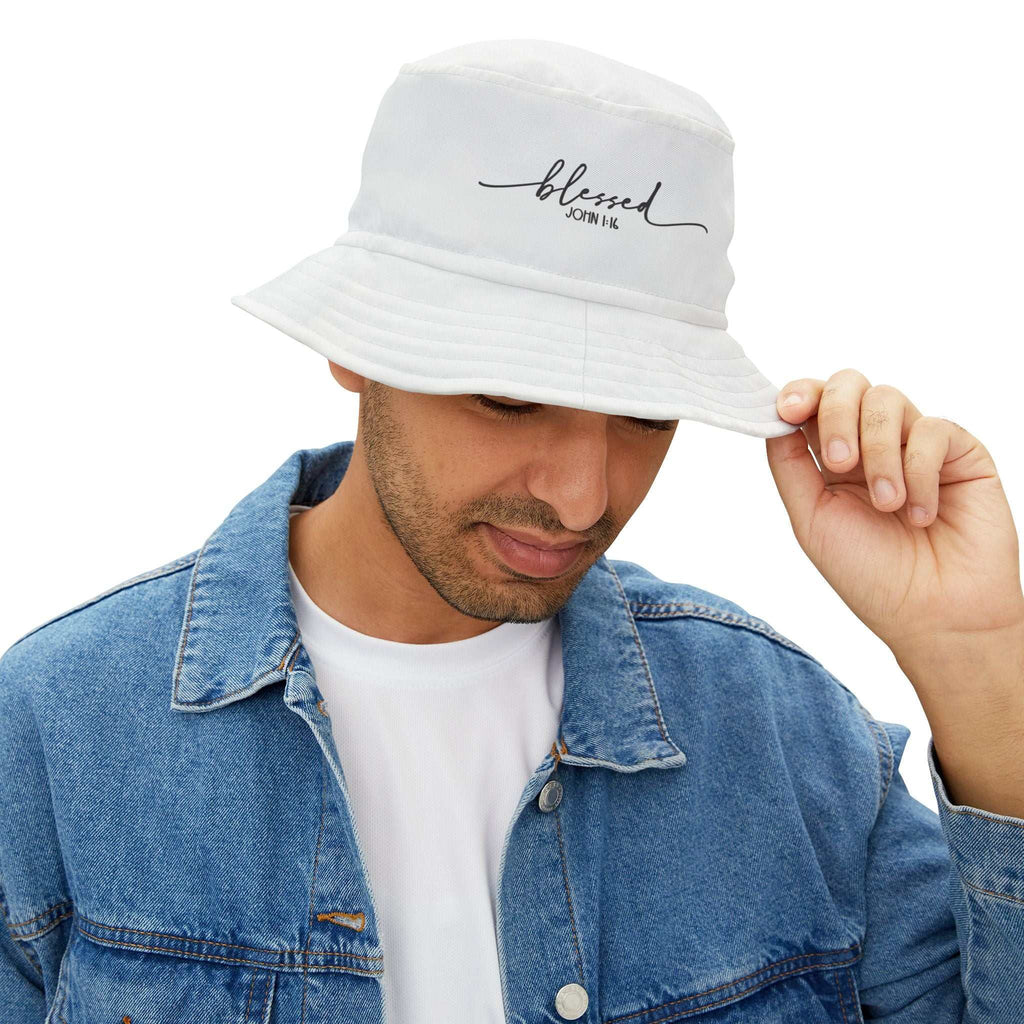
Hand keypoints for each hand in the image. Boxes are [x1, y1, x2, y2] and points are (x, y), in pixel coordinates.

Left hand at [763, 368, 1023, 660]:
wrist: (935, 616)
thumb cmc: (871, 576)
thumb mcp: (811, 519)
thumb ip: (789, 465)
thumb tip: (773, 418)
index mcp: (832, 457)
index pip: (813, 401)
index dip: (798, 393)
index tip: (785, 410)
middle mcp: (873, 443)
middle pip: (848, 384)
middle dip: (835, 415)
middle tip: (838, 463)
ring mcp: (916, 444)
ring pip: (887, 400)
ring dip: (878, 453)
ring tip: (887, 504)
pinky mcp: (960, 451)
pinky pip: (933, 429)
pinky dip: (919, 470)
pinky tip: (921, 514)